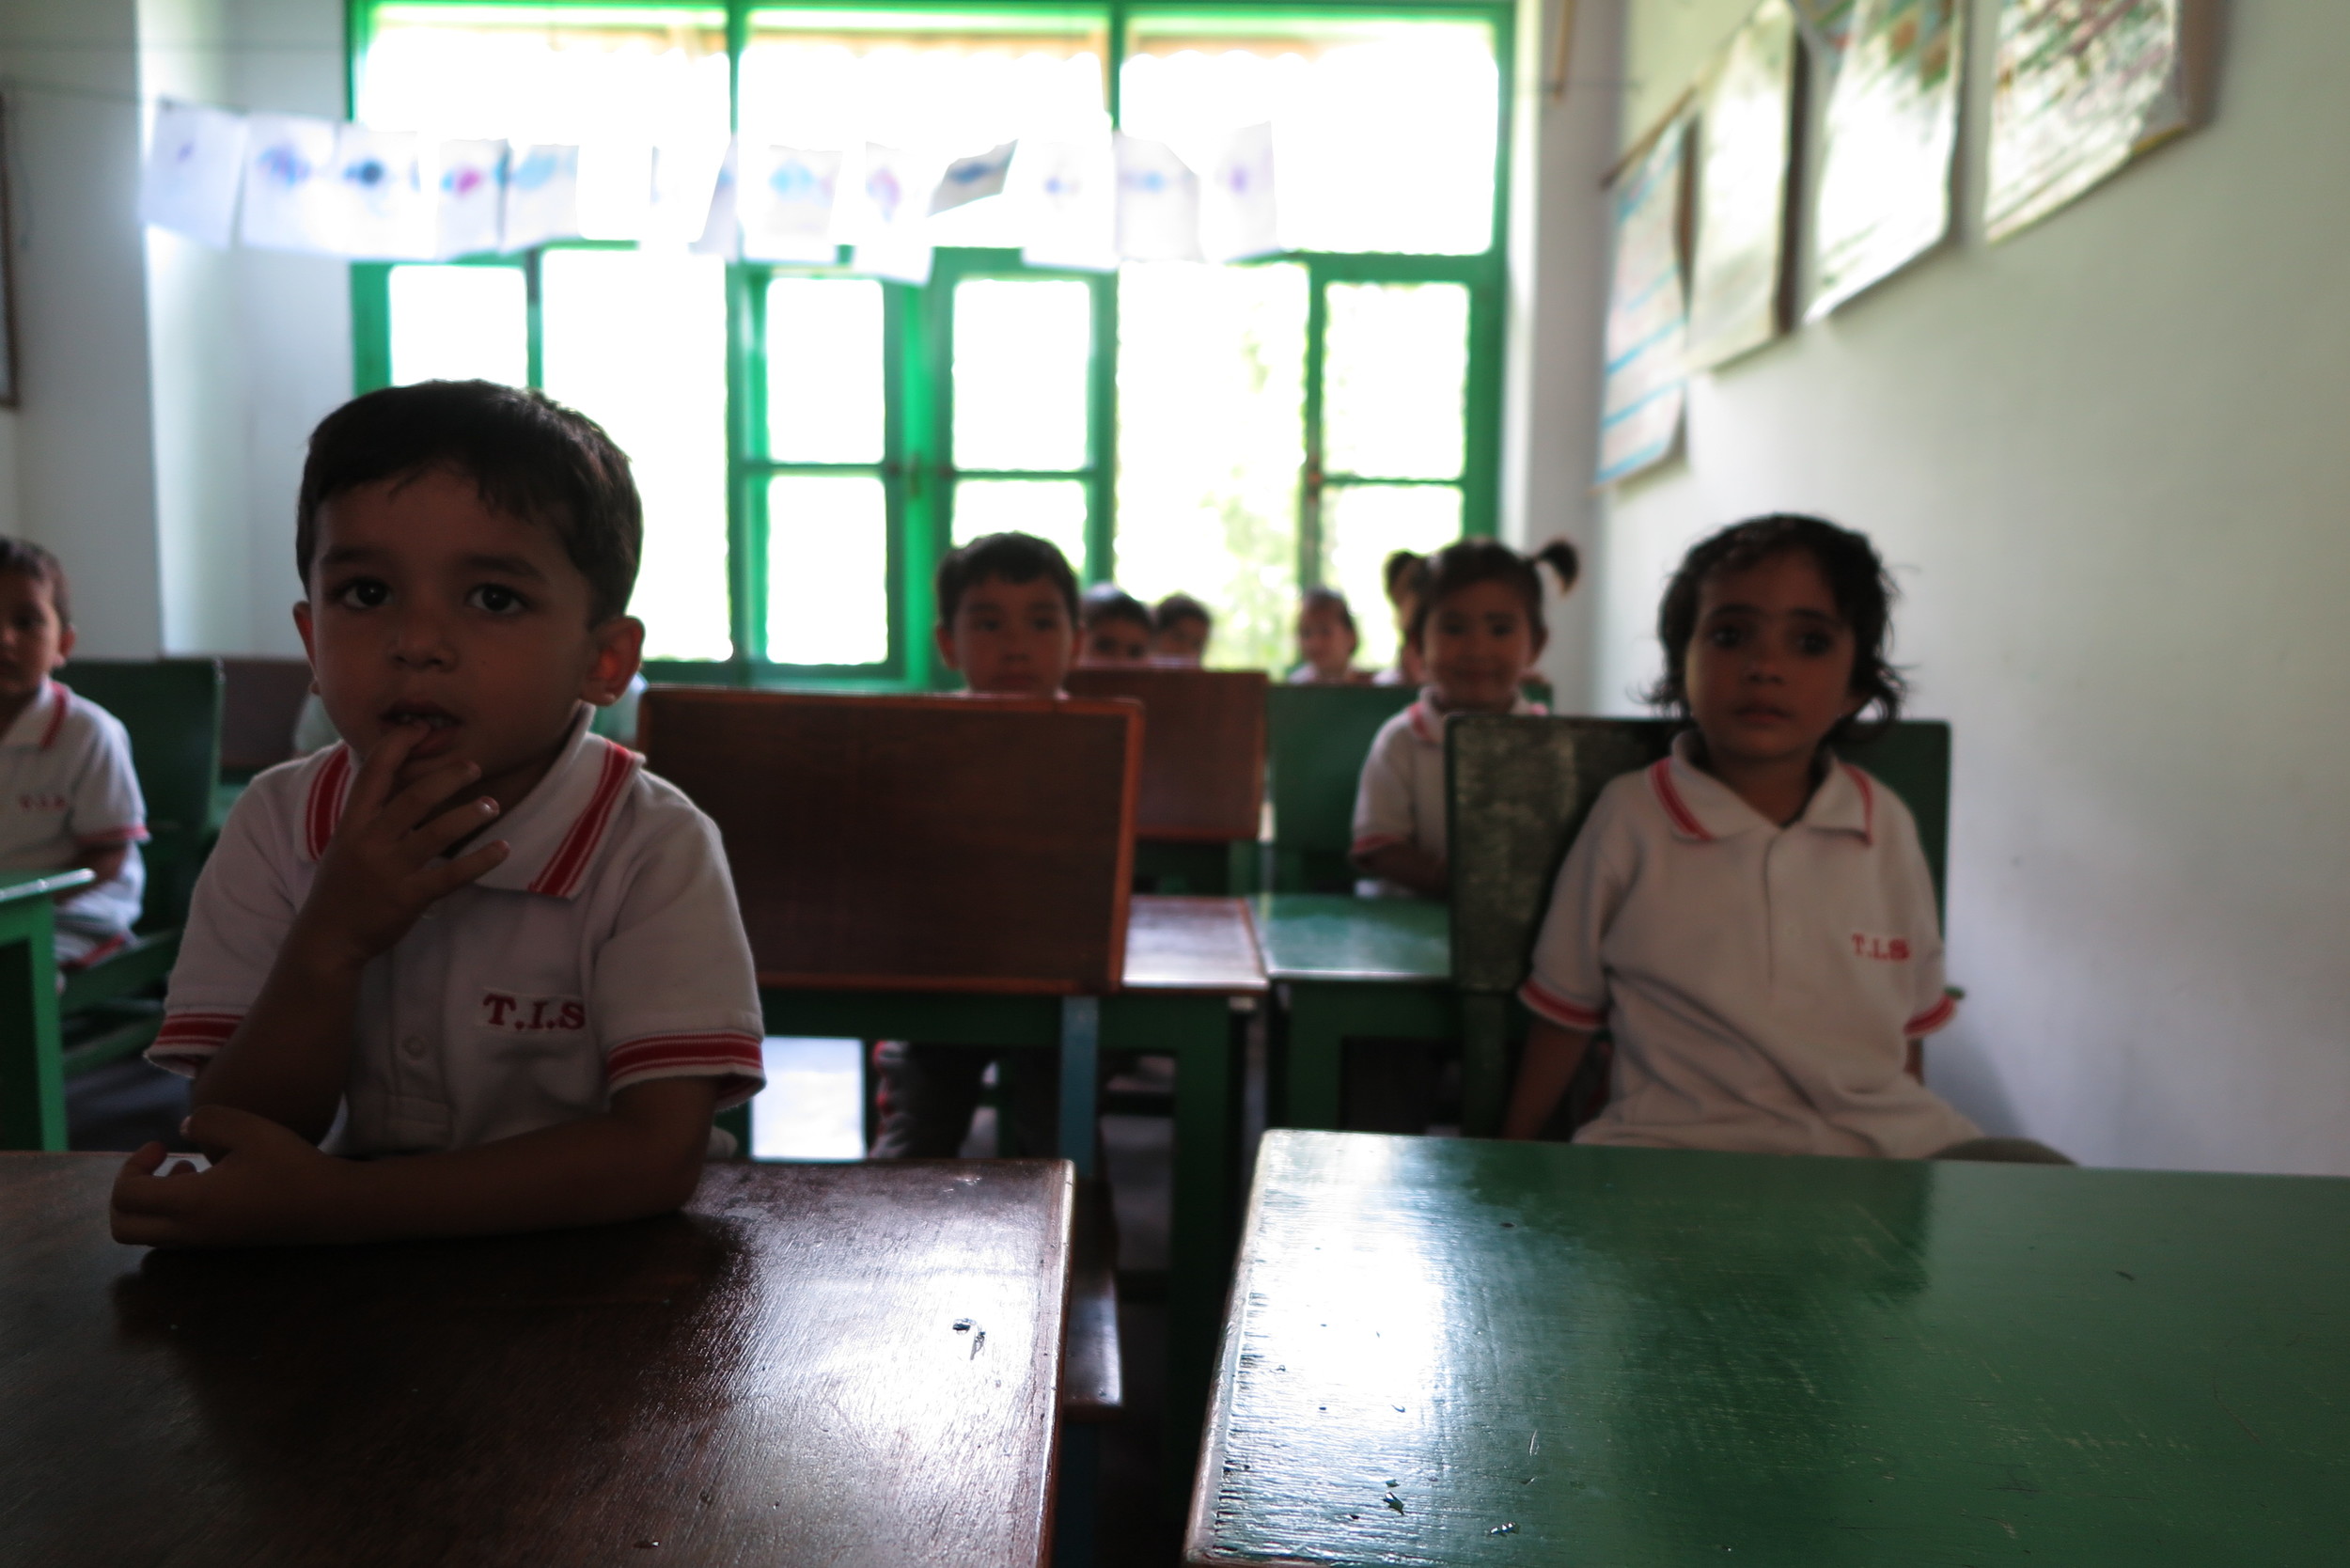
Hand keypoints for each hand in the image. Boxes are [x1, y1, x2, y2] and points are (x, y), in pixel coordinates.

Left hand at [110, 1106, 353, 1246]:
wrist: (328, 1205)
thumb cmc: (290, 1165)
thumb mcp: (249, 1128)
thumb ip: (206, 1122)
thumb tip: (182, 1132)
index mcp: (190, 1203)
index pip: (127, 1195)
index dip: (131, 1165)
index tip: (161, 1145)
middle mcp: (188, 1229)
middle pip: (123, 1228)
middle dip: (126, 1193)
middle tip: (155, 1165)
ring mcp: (203, 1241)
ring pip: (145, 1234)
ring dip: (148, 1203)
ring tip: (184, 1170)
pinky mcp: (218, 1242)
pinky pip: (170, 1235)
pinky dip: (169, 1211)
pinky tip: (206, 1184)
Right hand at [297, 723, 509, 971]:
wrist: (328, 938)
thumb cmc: (342, 885)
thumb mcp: (346, 842)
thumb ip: (370, 811)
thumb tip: (396, 773)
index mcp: (352, 824)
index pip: (373, 774)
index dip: (397, 746)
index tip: (421, 727)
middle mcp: (369, 842)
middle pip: (414, 798)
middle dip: (447, 777)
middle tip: (474, 766)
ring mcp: (389, 871)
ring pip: (437, 833)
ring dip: (470, 814)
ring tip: (492, 805)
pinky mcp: (408, 898)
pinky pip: (451, 874)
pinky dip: (480, 860)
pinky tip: (502, 848)